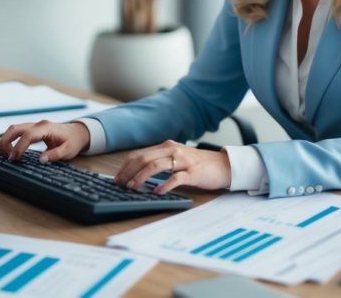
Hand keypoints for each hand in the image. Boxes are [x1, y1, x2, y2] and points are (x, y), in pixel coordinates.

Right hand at [0, 120, 90, 162]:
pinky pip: (17, 132)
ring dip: (6, 140)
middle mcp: (38, 125)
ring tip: (6, 156)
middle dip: (6, 142)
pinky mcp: (32, 130)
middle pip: (15, 128)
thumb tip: (41, 159)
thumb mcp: (68, 151)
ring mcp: (34, 126)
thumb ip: (55, 155)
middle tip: (6, 157)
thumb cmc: (72, 142)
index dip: (19, 146)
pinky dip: (10, 140)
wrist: (77, 133)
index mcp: (46, 128)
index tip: (14, 158)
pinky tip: (9, 151)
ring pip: (14, 129)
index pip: (28, 135)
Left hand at [114, 140, 231, 193]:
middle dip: (128, 172)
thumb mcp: (176, 159)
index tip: (117, 178)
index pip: (139, 154)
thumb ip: (160, 162)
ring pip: (156, 166)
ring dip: (141, 177)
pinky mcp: (192, 172)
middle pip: (144, 159)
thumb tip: (138, 175)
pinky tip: (156, 192)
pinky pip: (175, 178)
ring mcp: (183, 161)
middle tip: (120, 184)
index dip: (125, 166)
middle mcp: (172, 150)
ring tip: (133, 187)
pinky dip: (164, 185)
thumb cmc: (198, 164)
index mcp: (166, 147)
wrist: (223, 165)